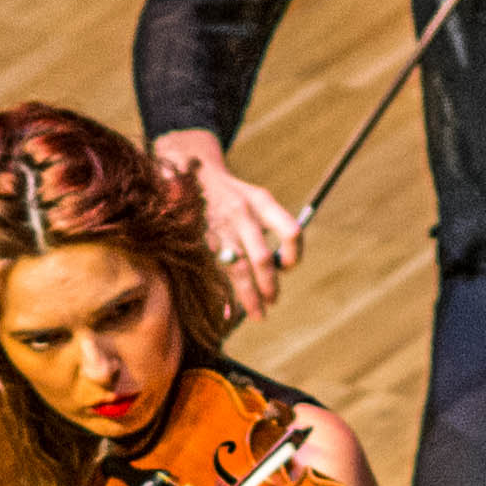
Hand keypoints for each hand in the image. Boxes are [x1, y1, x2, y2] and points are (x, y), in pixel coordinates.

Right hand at [150, 130, 301, 320]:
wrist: (191, 171)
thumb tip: (283, 265)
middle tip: (272, 300)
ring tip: (259, 314)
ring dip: (251, 297)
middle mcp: (242, 214)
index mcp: (261, 201)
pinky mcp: (201, 240)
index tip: (288, 267)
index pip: (291, 231)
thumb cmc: (230, 193)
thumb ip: (271, 225)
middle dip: (270, 286)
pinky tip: (231, 306)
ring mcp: (220, 228)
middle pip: (263, 259)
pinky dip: (227, 291)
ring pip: (239, 271)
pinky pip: (219, 272)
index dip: (294, 254)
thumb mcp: (254, 198)